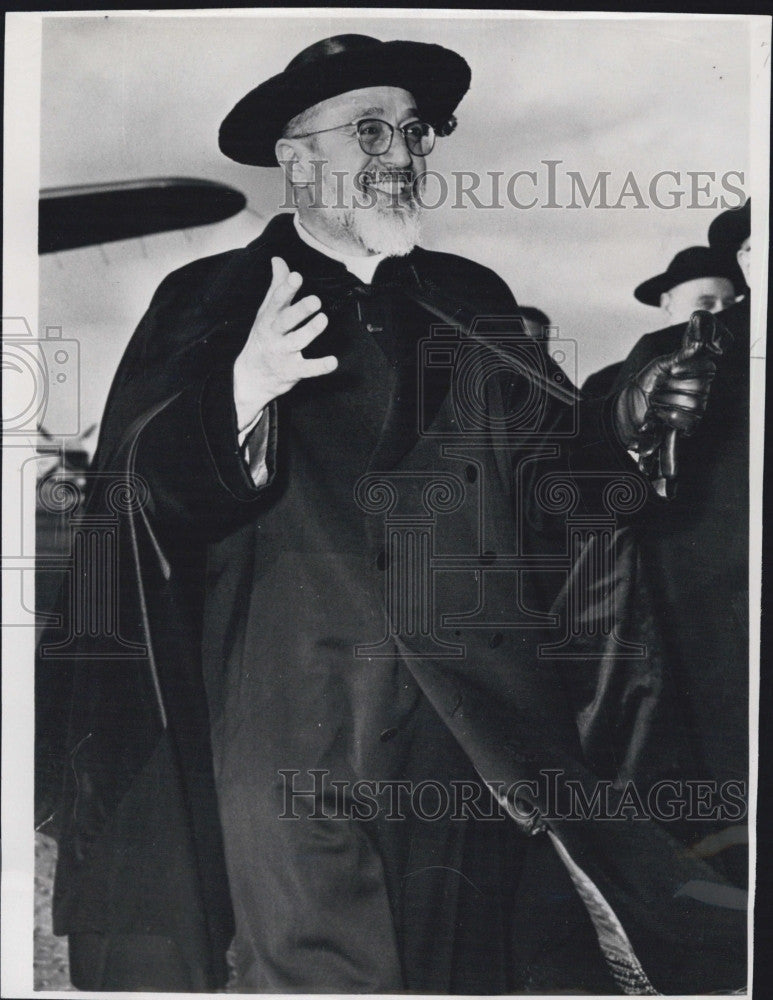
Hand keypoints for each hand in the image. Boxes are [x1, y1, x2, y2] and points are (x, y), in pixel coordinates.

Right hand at [233, 256, 335, 428]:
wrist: (250, 377)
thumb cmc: (263, 338)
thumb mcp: (266, 312)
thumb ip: (276, 287)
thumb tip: (278, 260)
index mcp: (268, 318)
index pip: (276, 301)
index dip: (286, 288)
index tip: (296, 276)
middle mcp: (274, 334)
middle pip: (285, 321)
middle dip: (299, 310)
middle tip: (316, 300)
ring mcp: (282, 353)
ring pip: (296, 342)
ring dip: (310, 331)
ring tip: (323, 319)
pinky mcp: (292, 371)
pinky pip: (307, 369)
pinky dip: (319, 366)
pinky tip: (333, 362)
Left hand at [614, 312, 718, 450]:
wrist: (625, 410)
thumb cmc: (642, 385)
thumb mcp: (658, 366)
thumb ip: (678, 356)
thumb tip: (698, 344)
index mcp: (694, 373)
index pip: (708, 368)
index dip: (690, 369)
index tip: (672, 371)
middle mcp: (699, 390)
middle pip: (701, 387)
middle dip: (673, 387)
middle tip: (660, 388)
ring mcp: (695, 409)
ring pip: (694, 404)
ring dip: (667, 402)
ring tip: (656, 402)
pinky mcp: (687, 426)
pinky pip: (690, 422)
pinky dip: (669, 417)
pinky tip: (659, 415)